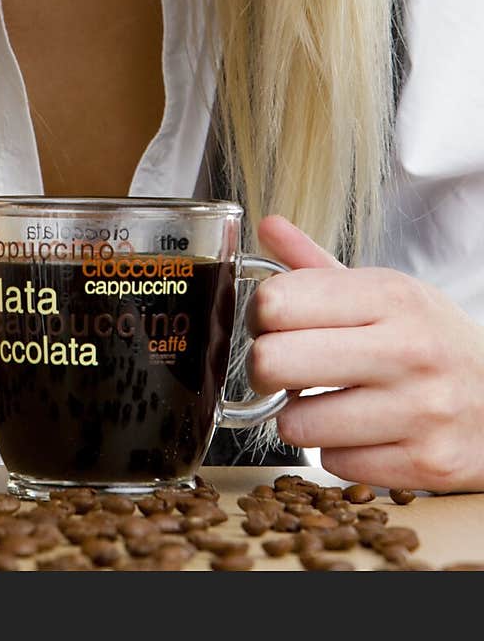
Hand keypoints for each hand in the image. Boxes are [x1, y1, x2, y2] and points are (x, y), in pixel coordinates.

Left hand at [247, 215, 483, 491]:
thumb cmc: (430, 339)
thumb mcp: (385, 291)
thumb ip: (317, 264)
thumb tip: (268, 226)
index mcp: (390, 295)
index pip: (277, 301)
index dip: (259, 315)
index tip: (269, 323)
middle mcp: (407, 349)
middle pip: (274, 362)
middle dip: (265, 368)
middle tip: (281, 368)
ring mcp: (419, 411)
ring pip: (297, 424)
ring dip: (300, 418)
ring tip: (326, 402)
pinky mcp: (426, 464)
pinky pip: (334, 464)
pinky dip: (338, 452)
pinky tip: (361, 431)